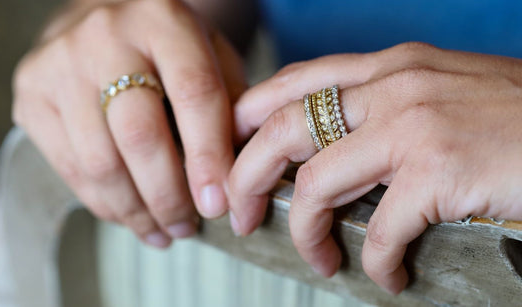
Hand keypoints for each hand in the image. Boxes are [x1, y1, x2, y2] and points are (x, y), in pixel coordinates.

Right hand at [13, 0, 245, 247]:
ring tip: (163, 229)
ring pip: (100, 161)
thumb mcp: (210, 55)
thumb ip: (230, 105)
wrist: (98, 20)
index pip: (194, 93)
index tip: (218, 203)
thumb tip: (232, 177)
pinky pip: (69, 167)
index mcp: (163, 19)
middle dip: (168, 195)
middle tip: (188, 224)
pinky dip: (104, 203)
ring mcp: (59, 65)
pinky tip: (129, 214)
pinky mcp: (31, 95)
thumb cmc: (164, 46)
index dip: (209, 156)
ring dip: (136, 209)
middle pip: (139, 134)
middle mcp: (105, 36)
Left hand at [228, 42, 521, 292]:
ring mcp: (415, 125)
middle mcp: (394, 87)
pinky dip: (377, 262)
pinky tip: (388, 275)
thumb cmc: (517, 120)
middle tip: (242, 213)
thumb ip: (388, 108)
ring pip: (318, 182)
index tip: (232, 151)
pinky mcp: (441, 170)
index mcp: (392, 66)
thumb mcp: (444, 93)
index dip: (250, 116)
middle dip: (248, 176)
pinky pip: (382, 229)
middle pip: (284, 130)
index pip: (295, 83)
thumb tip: (337, 149)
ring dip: (307, 230)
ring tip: (319, 257)